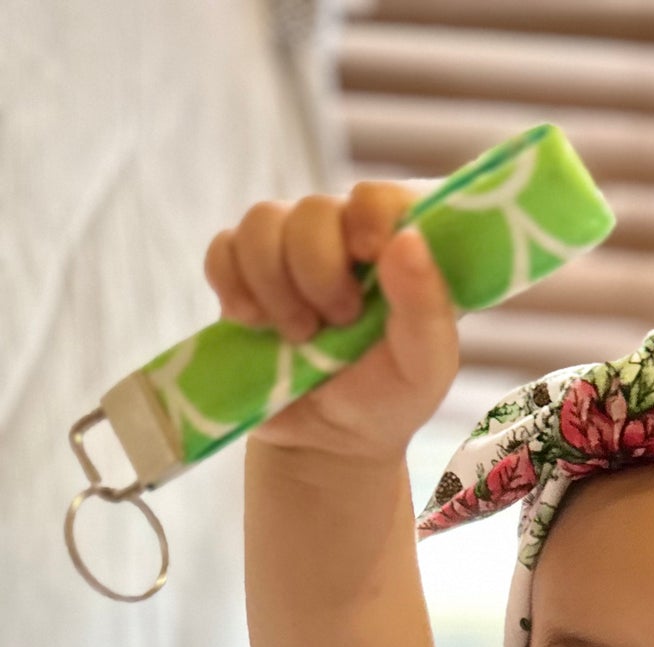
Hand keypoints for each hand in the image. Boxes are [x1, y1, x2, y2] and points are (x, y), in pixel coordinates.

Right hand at [203, 181, 459, 466]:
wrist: (328, 441)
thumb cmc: (387, 399)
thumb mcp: (424, 367)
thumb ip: (427, 306)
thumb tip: (407, 238)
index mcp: (394, 250)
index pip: (381, 195)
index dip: (371, 213)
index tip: (370, 254)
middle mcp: (342, 238)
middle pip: (314, 209)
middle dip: (319, 271)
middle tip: (338, 323)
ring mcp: (289, 252)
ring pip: (263, 222)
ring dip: (276, 284)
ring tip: (299, 336)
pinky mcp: (244, 274)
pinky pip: (223, 249)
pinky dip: (234, 286)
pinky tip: (254, 323)